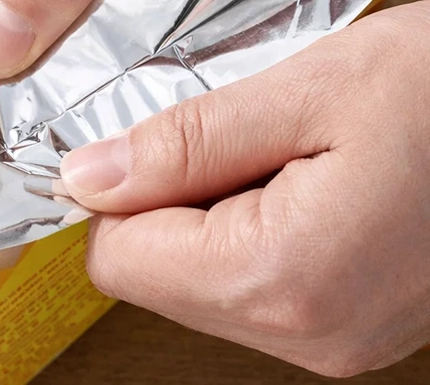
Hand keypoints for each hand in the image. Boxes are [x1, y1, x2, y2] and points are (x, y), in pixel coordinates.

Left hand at [60, 2, 429, 376]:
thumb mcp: (300, 91)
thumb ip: (183, 142)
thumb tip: (86, 178)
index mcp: (286, 279)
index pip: (120, 259)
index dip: (113, 190)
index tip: (139, 134)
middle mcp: (308, 336)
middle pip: (152, 273)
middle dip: (161, 194)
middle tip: (220, 127)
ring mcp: (331, 339)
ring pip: (193, 278)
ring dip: (203, 204)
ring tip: (266, 144)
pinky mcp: (345, 321)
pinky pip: (245, 279)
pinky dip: (240, 220)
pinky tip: (289, 171)